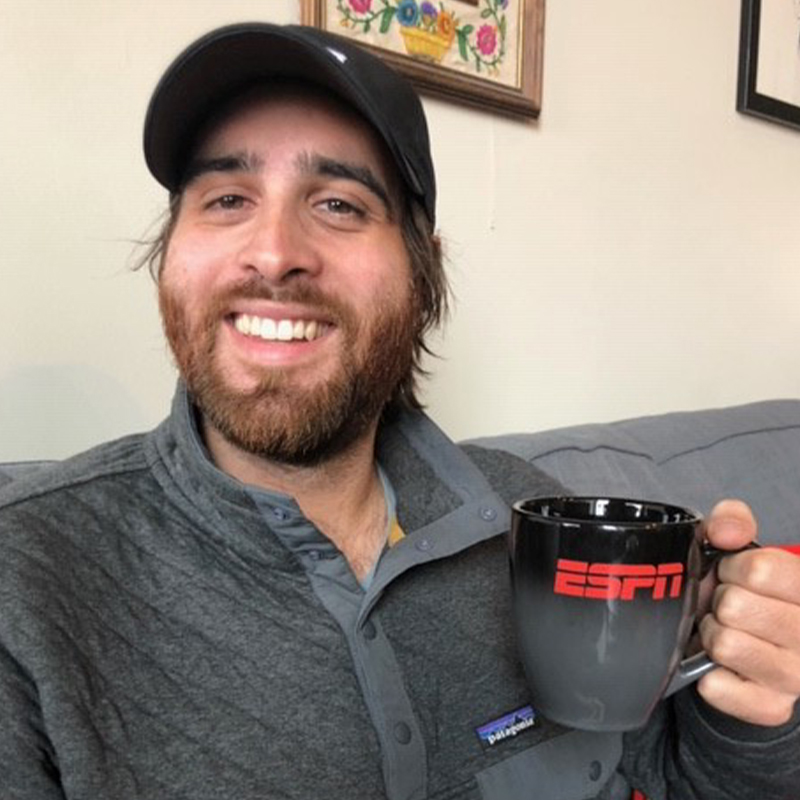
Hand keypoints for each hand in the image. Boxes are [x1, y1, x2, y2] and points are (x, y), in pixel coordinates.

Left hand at [696, 499, 799, 725]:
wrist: (750, 651)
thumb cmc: (746, 593)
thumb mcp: (740, 549)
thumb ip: (732, 523)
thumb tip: (725, 531)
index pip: (761, 570)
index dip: (733, 567)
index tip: (735, 575)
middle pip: (736, 607)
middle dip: (720, 602)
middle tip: (728, 607)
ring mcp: (796, 677)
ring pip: (725, 644)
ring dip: (713, 635)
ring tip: (725, 632)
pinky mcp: (771, 707)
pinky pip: (716, 685)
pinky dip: (707, 672)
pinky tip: (722, 665)